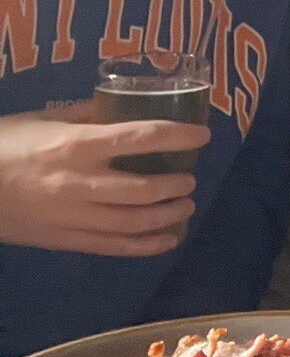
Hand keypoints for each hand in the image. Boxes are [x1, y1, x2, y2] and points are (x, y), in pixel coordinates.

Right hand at [0, 105, 206, 256]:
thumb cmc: (5, 145)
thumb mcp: (44, 119)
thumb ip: (89, 115)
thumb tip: (127, 109)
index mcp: (76, 145)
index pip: (141, 138)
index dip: (177, 136)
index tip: (202, 135)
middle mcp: (79, 183)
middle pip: (144, 189)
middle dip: (176, 184)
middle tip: (190, 178)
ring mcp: (72, 216)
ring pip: (134, 223)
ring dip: (168, 216)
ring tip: (186, 206)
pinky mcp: (63, 240)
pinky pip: (113, 247)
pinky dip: (146, 246)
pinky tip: (167, 239)